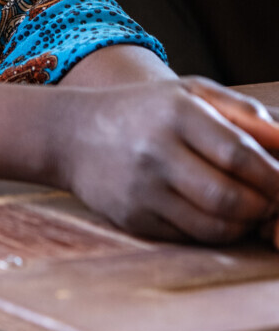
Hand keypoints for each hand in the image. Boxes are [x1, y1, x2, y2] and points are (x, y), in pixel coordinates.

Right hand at [62, 76, 278, 242]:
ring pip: (215, 225)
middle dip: (264, 206)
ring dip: (244, 224)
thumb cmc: (146, 111)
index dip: (273, 177)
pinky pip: (191, 237)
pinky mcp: (133, 219)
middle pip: (231, 197)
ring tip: (248, 209)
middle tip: (271, 202)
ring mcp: (142, 189)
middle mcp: (156, 151)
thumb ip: (243, 111)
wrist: (73, 133)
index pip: (240, 155)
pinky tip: (218, 216)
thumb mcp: (190, 93)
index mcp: (175, 113)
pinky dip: (216, 232)